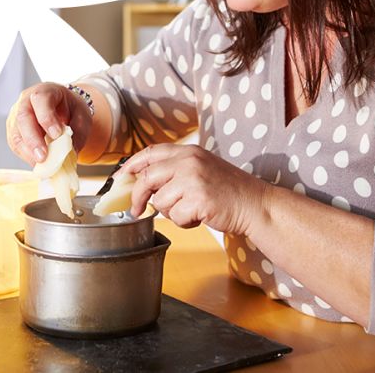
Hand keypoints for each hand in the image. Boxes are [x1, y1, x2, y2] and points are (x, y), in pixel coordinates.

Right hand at [6, 82, 92, 165]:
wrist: (62, 109)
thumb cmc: (71, 110)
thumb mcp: (81, 116)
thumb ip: (78, 132)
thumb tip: (71, 153)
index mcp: (45, 90)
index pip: (40, 99)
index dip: (46, 117)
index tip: (56, 134)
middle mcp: (25, 101)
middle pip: (23, 117)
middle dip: (33, 139)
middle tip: (43, 157)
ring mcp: (16, 116)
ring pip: (16, 133)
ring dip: (28, 151)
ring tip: (41, 164)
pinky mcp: (13, 131)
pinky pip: (15, 144)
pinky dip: (26, 155)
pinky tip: (37, 163)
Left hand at [121, 144, 267, 234]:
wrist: (255, 204)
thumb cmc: (229, 191)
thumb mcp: (201, 169)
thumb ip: (175, 171)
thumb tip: (142, 183)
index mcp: (189, 151)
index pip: (150, 153)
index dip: (130, 166)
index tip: (119, 180)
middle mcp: (189, 161)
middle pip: (147, 178)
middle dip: (138, 197)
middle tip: (137, 210)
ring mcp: (194, 179)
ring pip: (161, 202)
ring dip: (172, 213)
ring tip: (192, 210)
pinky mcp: (199, 199)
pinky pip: (176, 217)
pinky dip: (185, 222)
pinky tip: (201, 216)